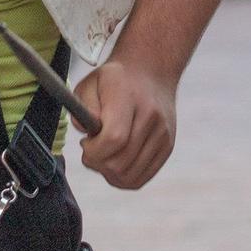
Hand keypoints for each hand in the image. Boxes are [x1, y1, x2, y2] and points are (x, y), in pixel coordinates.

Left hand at [74, 59, 176, 188]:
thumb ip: (82, 107)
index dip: (93, 150)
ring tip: (104, 155)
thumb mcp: (90, 83)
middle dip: (97, 163)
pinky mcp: (167, 147)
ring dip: (109, 173)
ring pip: (129, 177)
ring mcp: (163, 135)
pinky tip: (115, 160)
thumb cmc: (114, 80)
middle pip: (120, 163)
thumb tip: (85, 132)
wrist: (151, 71)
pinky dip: (122, 177)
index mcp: (130, 97)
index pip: (114, 138)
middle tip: (92, 148)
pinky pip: (140, 178)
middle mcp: (152, 117)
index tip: (86, 142)